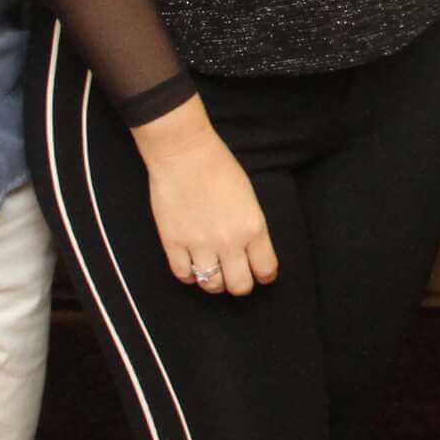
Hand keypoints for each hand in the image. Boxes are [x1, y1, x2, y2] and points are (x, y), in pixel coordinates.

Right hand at [134, 104, 278, 296]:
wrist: (183, 152)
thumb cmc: (219, 166)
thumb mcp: (249, 198)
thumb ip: (251, 227)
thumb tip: (251, 251)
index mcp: (253, 228)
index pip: (266, 270)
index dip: (264, 275)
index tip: (260, 272)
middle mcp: (229, 242)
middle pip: (240, 286)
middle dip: (240, 284)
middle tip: (235, 275)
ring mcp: (199, 245)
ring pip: (211, 285)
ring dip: (214, 282)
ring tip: (213, 271)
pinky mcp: (173, 243)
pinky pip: (184, 275)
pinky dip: (189, 275)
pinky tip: (192, 264)